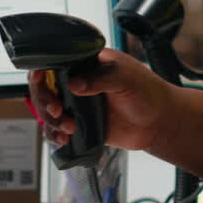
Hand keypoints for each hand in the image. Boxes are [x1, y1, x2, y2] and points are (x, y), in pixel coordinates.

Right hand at [27, 48, 175, 151]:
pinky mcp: (82, 125)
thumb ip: (100, 78)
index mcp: (88, 64)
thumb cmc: (148, 92)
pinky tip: (63, 139)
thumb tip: (74, 83)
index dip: (42, 72)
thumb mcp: (126, 78)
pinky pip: (59, 130)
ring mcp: (79, 104)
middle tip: (57, 110)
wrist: (160, 122)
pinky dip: (55, 135)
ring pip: (49, 111)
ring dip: (51, 121)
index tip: (42, 82)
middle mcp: (79, 83)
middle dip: (44, 100)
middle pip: (45, 88)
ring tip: (68, 127)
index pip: (55, 63)